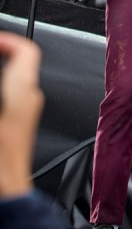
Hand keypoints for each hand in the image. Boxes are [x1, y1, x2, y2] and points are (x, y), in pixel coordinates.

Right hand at [0, 32, 43, 197]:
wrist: (8, 189)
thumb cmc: (0, 158)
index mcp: (24, 90)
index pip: (28, 50)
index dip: (9, 39)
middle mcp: (31, 97)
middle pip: (22, 62)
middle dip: (2, 53)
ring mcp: (27, 110)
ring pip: (18, 77)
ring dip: (1, 70)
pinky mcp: (20, 121)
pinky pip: (14, 92)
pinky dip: (2, 84)